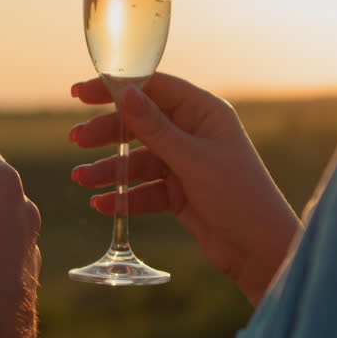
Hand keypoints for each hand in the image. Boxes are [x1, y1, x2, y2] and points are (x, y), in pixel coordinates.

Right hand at [69, 73, 299, 303]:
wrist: (261, 250)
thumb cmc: (238, 196)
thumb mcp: (192, 160)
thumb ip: (155, 127)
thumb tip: (123, 91)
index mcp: (205, 113)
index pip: (154, 88)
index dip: (116, 87)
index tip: (79, 92)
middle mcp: (195, 133)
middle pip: (141, 124)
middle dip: (107, 133)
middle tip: (75, 141)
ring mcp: (187, 164)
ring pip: (139, 160)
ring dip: (111, 170)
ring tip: (81, 180)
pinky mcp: (181, 194)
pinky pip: (146, 189)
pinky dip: (125, 196)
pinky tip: (102, 205)